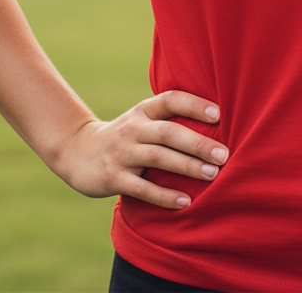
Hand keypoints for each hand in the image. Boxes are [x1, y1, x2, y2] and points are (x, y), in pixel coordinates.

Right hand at [53, 90, 228, 209]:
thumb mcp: (142, 120)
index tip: (219, 114)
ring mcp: (122, 153)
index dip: (195, 105)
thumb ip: (169, 120)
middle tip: (224, 154)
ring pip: (158, 157)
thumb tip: (218, 125)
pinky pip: (142, 187)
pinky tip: (185, 201)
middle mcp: (133, 129)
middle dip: (198, 143)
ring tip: (212, 174)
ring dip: (187, 166)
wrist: (77, 151)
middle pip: (169, 132)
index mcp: (143, 111)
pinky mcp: (113, 177)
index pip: (171, 100)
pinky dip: (164, 195)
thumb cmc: (126, 136)